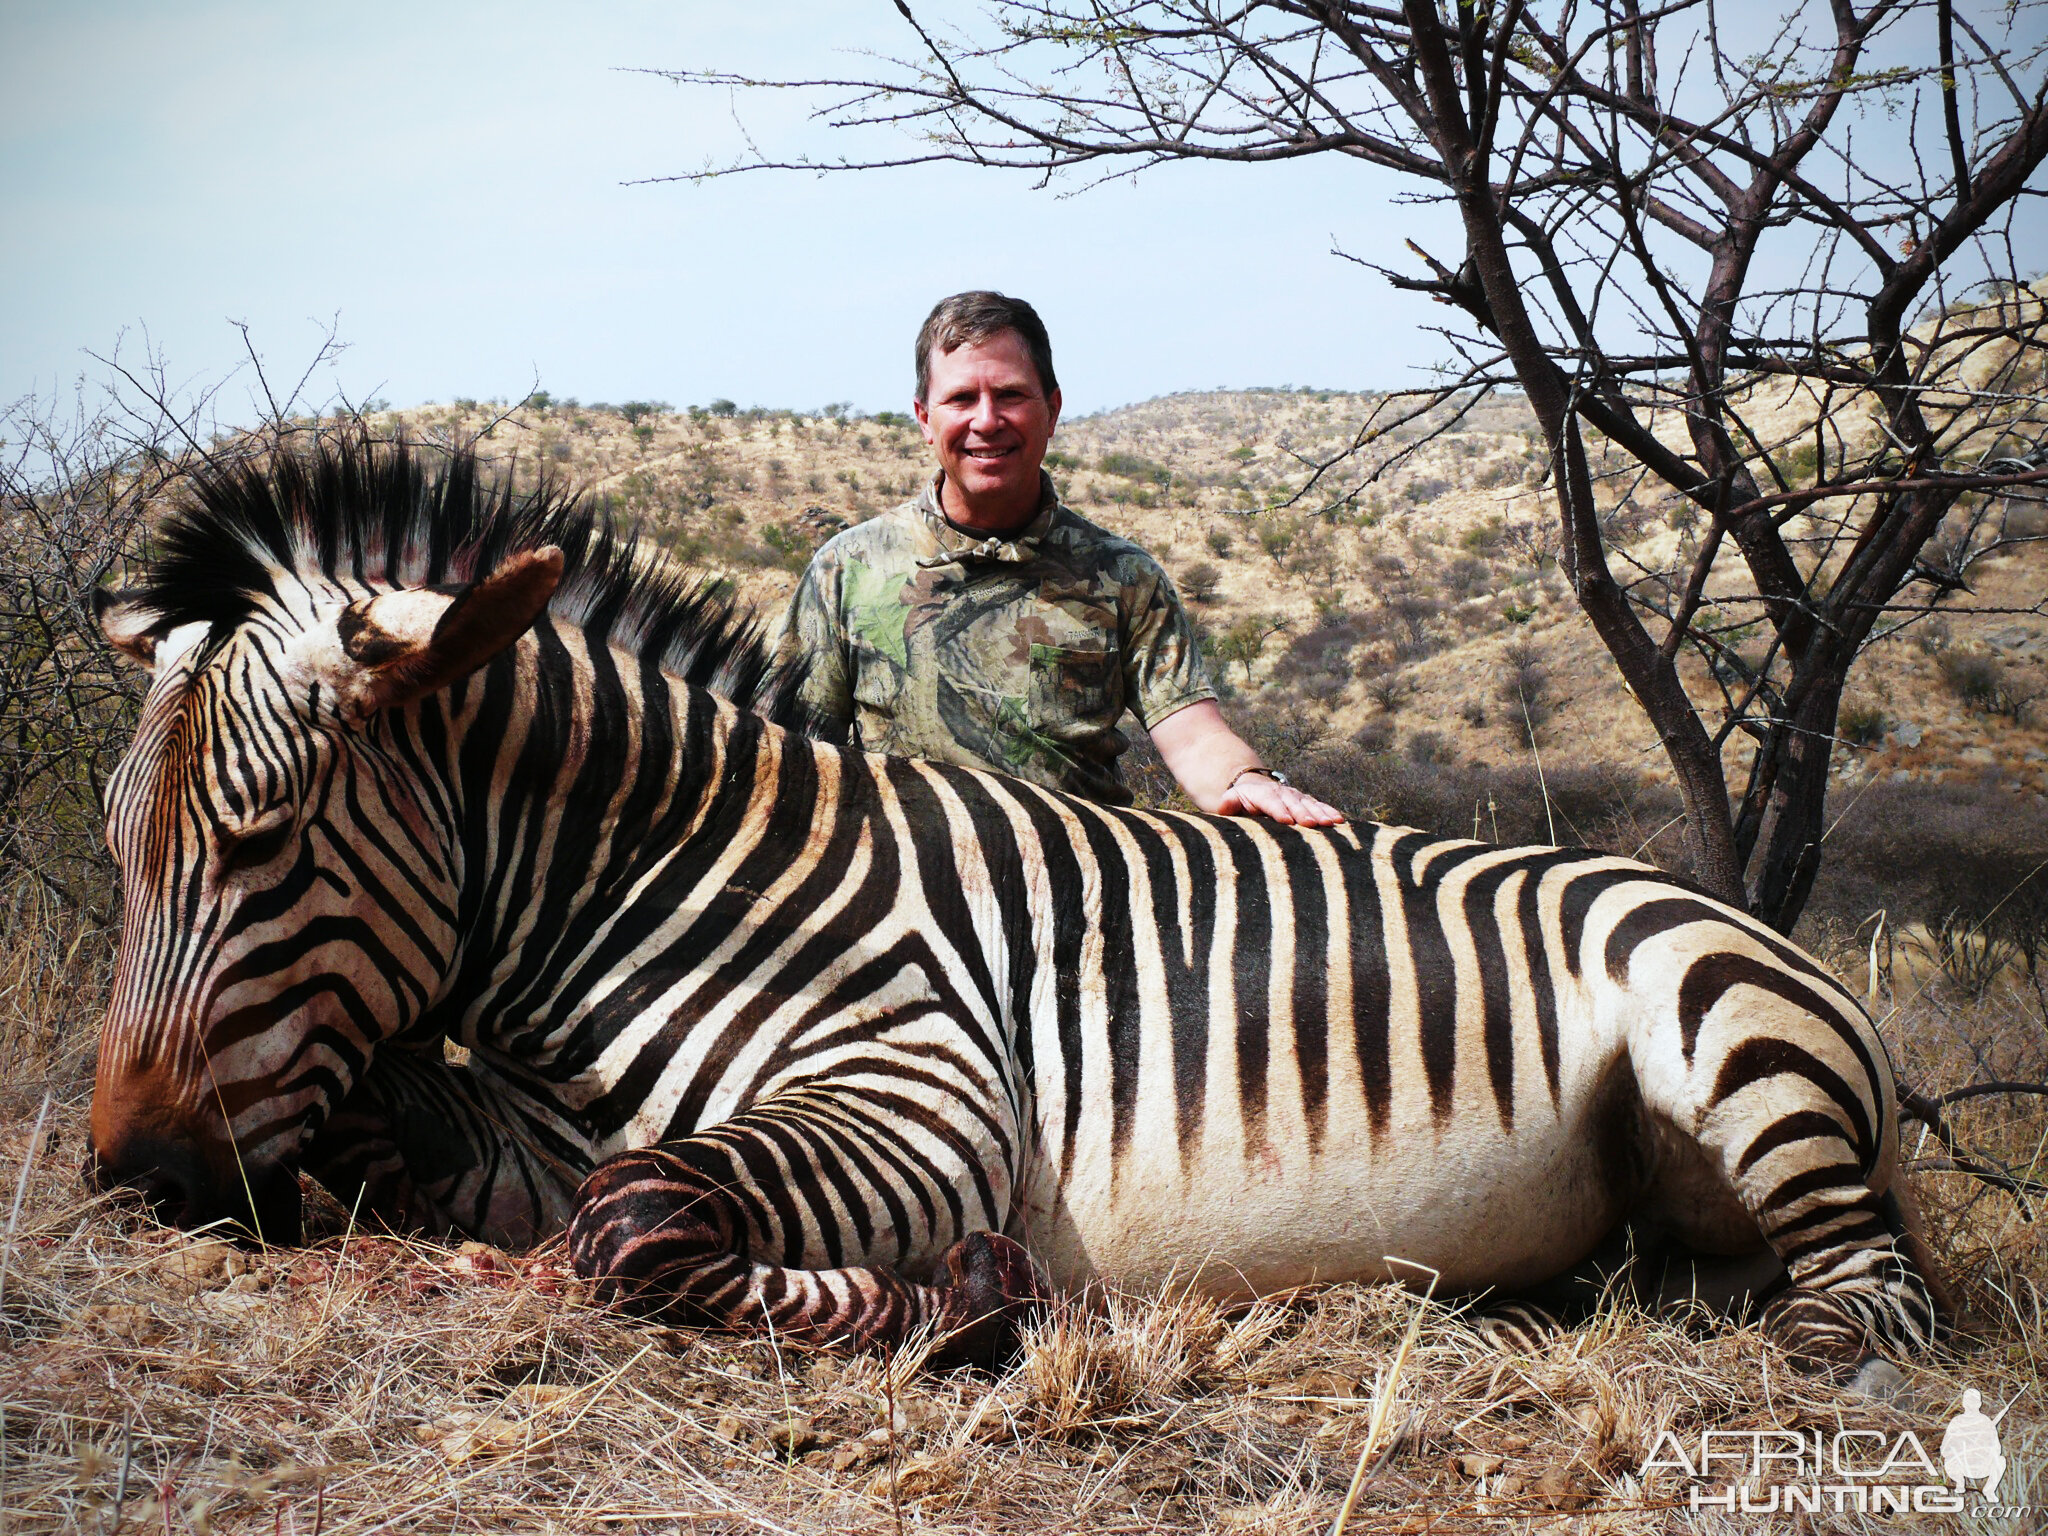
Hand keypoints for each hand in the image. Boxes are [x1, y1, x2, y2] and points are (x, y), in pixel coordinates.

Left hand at [1216, 772, 1344, 825]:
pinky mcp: (1304, 801)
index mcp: (1260, 794)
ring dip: (1320, 813)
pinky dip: (1329, 812)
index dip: (1279, 811)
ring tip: (1331, 822)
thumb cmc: (1239, 801)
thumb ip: (1228, 803)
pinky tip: (1339, 820)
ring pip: (1308, 804)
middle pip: (1292, 803)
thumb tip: (1225, 803)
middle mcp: (1280, 792)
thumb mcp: (1230, 801)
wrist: (1252, 786)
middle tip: (1312, 824)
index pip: (1270, 802)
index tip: (1287, 821)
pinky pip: (1318, 805)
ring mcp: (1294, 796)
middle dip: (1303, 813)